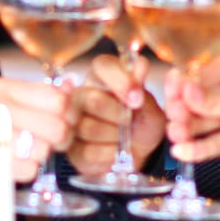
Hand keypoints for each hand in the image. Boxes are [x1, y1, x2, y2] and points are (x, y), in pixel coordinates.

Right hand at [0, 75, 73, 188]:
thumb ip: (31, 96)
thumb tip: (70, 90)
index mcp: (4, 88)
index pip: (57, 99)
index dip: (66, 115)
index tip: (58, 123)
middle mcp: (0, 108)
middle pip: (57, 126)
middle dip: (59, 140)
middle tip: (46, 144)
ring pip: (45, 149)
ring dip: (40, 157)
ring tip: (23, 155)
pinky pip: (29, 170)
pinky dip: (25, 173)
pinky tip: (12, 167)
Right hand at [64, 52, 165, 171]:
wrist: (140, 149)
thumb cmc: (142, 120)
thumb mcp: (149, 105)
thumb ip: (140, 87)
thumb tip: (139, 67)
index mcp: (101, 74)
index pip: (104, 66)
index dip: (122, 82)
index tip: (138, 100)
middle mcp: (79, 93)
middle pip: (92, 99)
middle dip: (119, 115)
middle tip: (131, 122)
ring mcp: (70, 120)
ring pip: (89, 128)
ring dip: (115, 136)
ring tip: (124, 136)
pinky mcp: (70, 147)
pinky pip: (88, 151)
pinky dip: (110, 154)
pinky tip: (116, 150)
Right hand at [168, 48, 219, 189]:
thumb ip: (219, 100)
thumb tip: (187, 91)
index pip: (204, 72)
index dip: (186, 83)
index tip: (173, 93)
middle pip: (197, 97)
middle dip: (183, 107)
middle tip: (175, 117)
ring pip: (201, 120)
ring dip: (186, 128)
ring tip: (177, 135)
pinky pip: (210, 142)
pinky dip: (197, 147)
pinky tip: (184, 151)